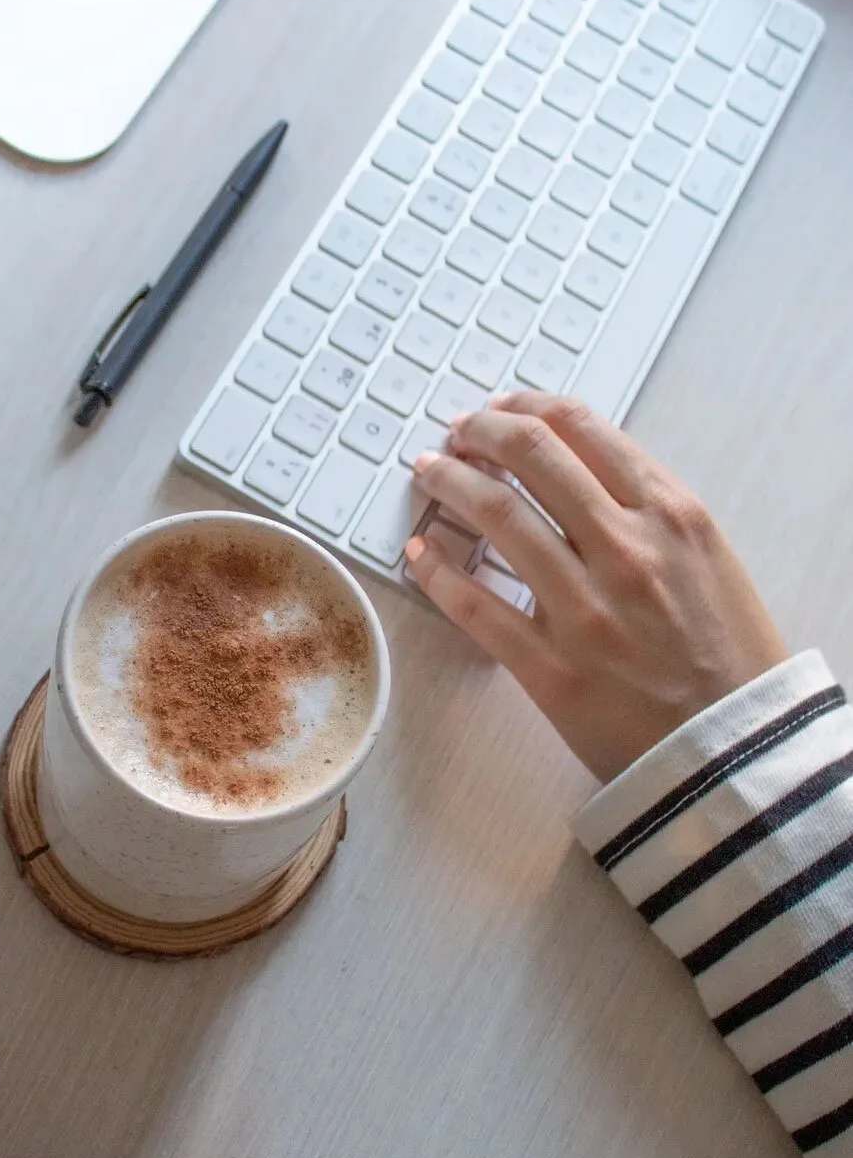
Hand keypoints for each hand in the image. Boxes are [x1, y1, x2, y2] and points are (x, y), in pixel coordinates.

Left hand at [403, 394, 788, 782]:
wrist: (739, 751)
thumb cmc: (727, 657)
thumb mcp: (707, 558)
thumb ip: (648, 511)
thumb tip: (577, 471)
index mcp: (670, 514)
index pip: (581, 428)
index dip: (526, 406)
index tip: (499, 408)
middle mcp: (626, 549)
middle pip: (530, 455)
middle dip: (479, 431)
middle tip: (454, 433)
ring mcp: (584, 608)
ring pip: (496, 516)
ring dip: (449, 482)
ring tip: (427, 472)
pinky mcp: (550, 668)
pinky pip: (474, 605)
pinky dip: (435, 570)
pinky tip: (417, 552)